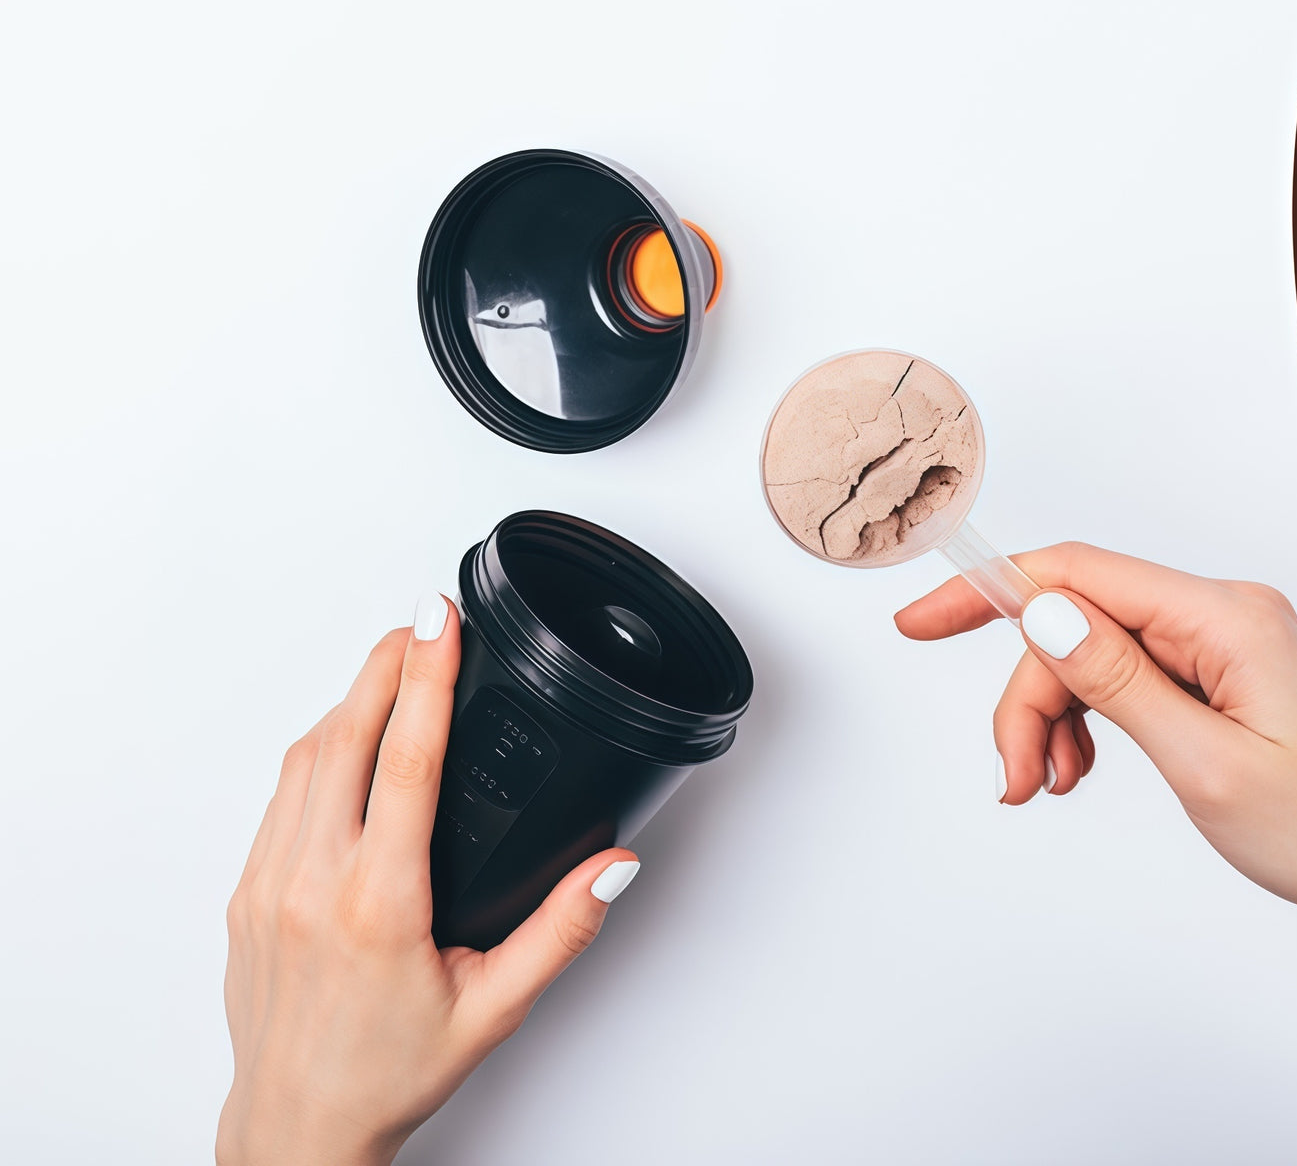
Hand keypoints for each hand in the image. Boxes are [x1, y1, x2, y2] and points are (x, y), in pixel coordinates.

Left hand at [217, 593, 640, 1165]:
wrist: (297, 1128)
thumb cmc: (391, 1073)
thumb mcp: (496, 1008)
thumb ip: (562, 931)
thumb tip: (613, 865)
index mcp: (380, 905)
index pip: (405, 759)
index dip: (426, 676)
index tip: (439, 619)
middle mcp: (313, 883)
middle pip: (345, 734)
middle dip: (385, 663)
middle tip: (423, 620)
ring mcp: (268, 883)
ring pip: (304, 756)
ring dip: (351, 699)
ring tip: (394, 666)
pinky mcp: (245, 890)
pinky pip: (282, 793)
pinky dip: (320, 747)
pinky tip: (350, 738)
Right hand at [895, 542, 1296, 994]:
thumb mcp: (1207, 764)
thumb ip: (1118, 684)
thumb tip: (1041, 615)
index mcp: (1226, 619)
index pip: (1079, 574)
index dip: (992, 591)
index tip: (921, 621)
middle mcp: (1217, 614)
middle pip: (1073, 626)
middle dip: (1028, 700)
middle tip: (1014, 777)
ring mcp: (1212, 642)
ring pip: (1085, 656)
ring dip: (1049, 719)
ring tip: (1046, 786)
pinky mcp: (1205, 671)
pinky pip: (1115, 678)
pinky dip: (1081, 725)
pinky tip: (1076, 771)